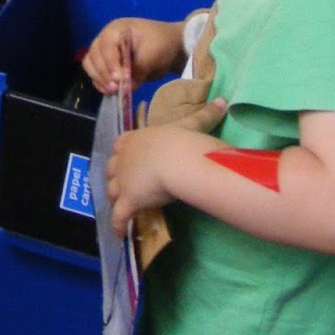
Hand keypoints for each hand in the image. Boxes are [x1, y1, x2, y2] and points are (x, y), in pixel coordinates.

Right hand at [82, 17, 184, 94]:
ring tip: (112, 90)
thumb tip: (124, 87)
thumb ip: (138, 68)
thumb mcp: (153, 53)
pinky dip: (100, 83)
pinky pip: (96, 73)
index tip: (121, 79)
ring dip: (99, 79)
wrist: (172, 48)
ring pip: (90, 65)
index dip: (111, 64)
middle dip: (103, 73)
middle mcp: (106, 38)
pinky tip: (110, 91)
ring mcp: (106, 51)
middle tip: (116, 87)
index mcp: (117, 29)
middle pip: (93, 56)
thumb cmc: (163, 44)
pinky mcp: (108, 64)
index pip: (106, 47)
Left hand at [106, 97, 226, 237]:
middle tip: (122, 183)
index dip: (122, 150)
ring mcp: (123, 180)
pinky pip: (119, 216)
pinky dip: (118, 225)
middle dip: (115, 175)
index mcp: (136, 139)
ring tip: (120, 206)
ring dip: (115, 198)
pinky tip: (119, 234)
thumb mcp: (190, 125)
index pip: (121, 143)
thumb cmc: (181, 140)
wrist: (175, 159)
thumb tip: (223, 101)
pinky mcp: (128, 201)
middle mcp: (124, 158)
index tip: (124, 155)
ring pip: (112, 191)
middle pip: (112, 167)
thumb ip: (204, 115)